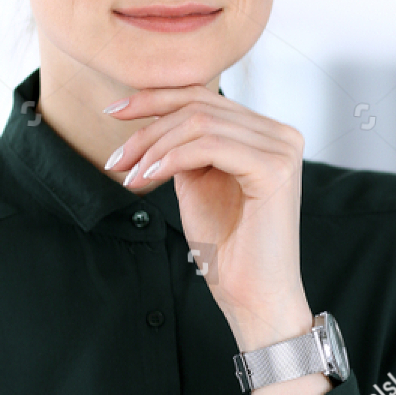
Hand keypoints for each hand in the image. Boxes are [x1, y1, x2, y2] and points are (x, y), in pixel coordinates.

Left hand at [104, 85, 309, 351]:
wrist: (252, 296)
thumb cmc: (227, 249)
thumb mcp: (198, 184)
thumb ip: (184, 149)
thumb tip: (151, 122)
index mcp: (265, 134)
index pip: (204, 97)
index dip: (155, 99)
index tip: (114, 113)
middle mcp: (280, 135)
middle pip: (199, 106)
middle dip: (147, 128)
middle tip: (115, 159)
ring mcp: (281, 148)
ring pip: (200, 122)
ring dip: (153, 146)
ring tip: (128, 174)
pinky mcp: (274, 168)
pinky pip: (209, 146)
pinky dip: (171, 158)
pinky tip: (148, 177)